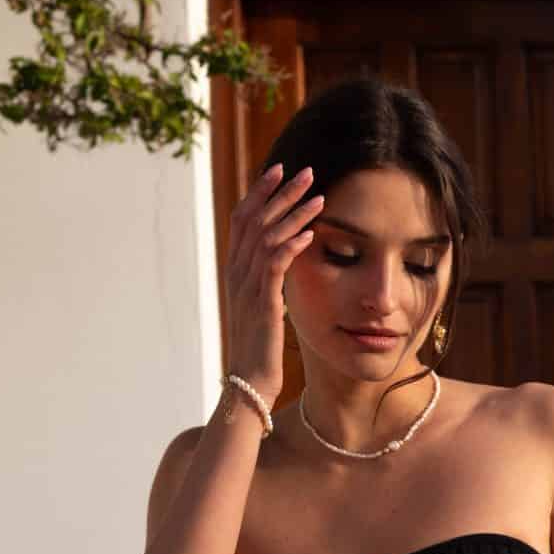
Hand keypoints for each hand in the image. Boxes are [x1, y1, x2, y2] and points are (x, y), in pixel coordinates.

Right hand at [224, 161, 324, 403]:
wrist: (250, 383)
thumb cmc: (260, 347)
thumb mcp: (262, 305)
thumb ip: (267, 279)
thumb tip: (281, 259)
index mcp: (235, 270)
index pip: (242, 219)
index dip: (259, 192)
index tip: (279, 171)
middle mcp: (237, 274)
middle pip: (255, 219)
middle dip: (280, 192)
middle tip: (305, 171)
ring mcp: (248, 288)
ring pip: (267, 237)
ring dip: (293, 213)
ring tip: (319, 196)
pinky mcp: (264, 304)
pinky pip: (276, 266)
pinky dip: (293, 245)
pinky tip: (312, 233)